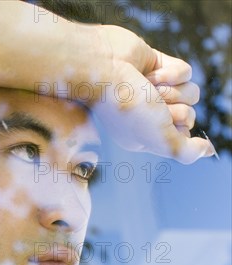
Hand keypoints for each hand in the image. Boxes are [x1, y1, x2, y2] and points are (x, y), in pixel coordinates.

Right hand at [94, 26, 212, 163]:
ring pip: (191, 93)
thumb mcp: (157, 139)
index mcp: (144, 135)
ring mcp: (154, 90)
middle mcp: (149, 114)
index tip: (154, 123)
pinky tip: (148, 72)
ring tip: (146, 85)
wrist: (102, 68)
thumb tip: (208, 151)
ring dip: (171, 90)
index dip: (175, 127)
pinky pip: (186, 72)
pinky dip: (170, 72)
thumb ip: (185, 152)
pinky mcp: (158, 66)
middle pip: (189, 113)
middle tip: (148, 103)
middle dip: (173, 107)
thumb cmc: (125, 107)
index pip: (181, 135)